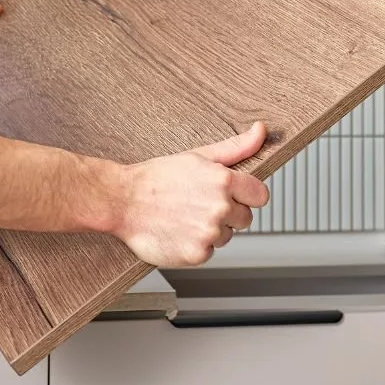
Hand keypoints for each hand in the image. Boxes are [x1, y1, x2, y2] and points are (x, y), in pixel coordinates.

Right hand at [110, 121, 271, 266]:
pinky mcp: (196, 254)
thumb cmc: (158, 178)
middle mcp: (220, 208)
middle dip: (227, 213)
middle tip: (199, 204)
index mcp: (224, 181)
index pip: (260, 196)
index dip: (246, 196)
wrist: (122, 201)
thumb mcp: (199, 156)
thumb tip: (261, 130)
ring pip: (226, 236)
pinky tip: (179, 231)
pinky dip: (196, 246)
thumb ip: (236, 147)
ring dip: (211, 231)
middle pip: (245, 218)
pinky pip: (209, 252)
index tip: (232, 195)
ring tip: (185, 217)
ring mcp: (208, 233)